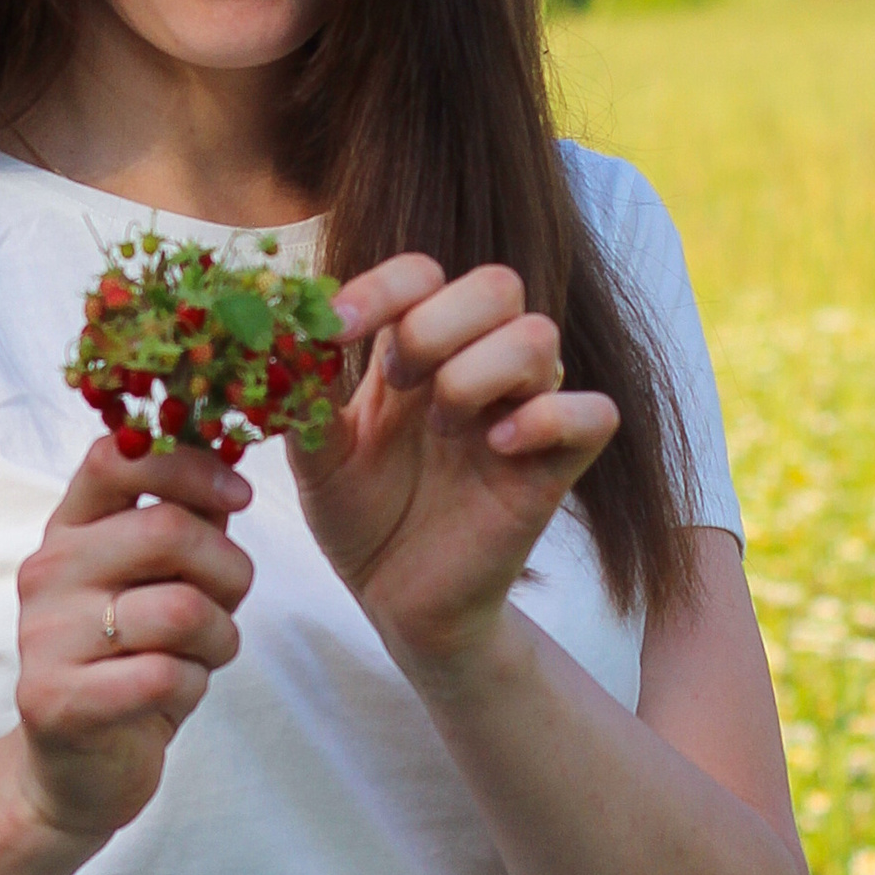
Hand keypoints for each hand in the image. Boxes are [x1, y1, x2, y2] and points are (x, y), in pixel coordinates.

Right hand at [11, 436, 253, 845]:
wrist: (74, 769)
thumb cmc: (129, 661)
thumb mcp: (156, 581)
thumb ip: (185, 518)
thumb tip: (230, 447)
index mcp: (70, 528)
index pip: (117, 454)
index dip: (191, 463)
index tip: (237, 496)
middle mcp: (48, 571)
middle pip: (169, 530)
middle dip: (229, 570)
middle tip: (228, 602)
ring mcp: (45, 636)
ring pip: (183, 609)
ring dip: (221, 638)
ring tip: (202, 656)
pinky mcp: (58, 700)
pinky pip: (169, 675)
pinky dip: (195, 687)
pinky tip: (174, 696)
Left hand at [292, 256, 617, 688]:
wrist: (398, 600)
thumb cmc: (363, 518)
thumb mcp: (317, 459)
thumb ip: (302, 400)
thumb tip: (281, 339)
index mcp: (418, 351)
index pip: (423, 274)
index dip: (384, 285)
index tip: (337, 326)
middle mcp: (477, 367)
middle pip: (496, 284)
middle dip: (436, 324)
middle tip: (398, 379)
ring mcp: (523, 411)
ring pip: (541, 337)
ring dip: (478, 373)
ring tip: (441, 428)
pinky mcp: (557, 466)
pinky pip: (593, 413)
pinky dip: (547, 418)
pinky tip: (498, 447)